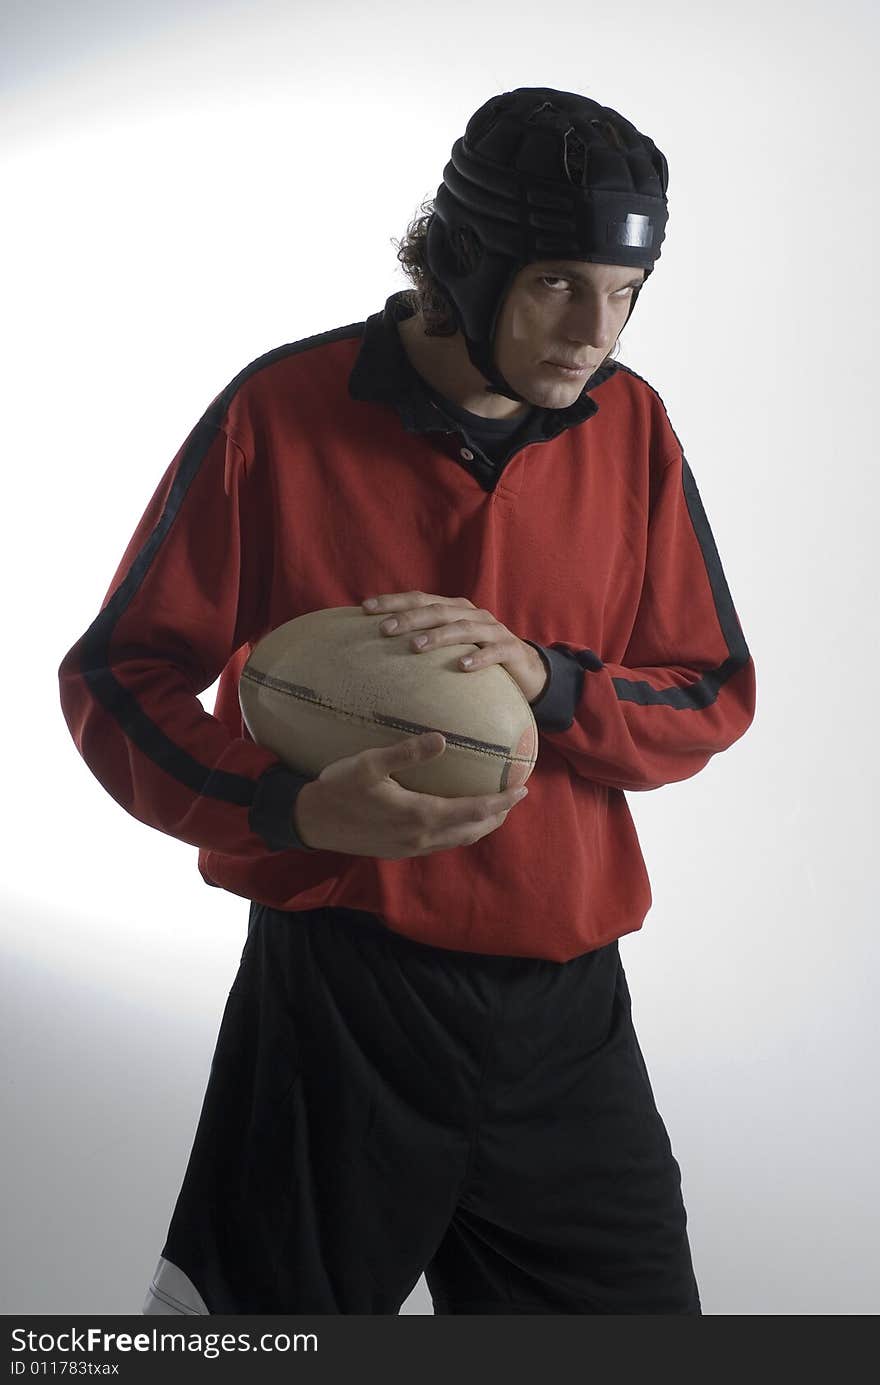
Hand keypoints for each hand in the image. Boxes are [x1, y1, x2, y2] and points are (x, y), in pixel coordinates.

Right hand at [293, 731, 528, 857]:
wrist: (311, 822)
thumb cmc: (339, 788)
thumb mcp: (370, 764)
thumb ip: (407, 752)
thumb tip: (442, 739)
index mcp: (420, 815)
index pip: (475, 810)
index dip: (502, 800)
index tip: (522, 788)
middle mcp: (421, 837)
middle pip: (473, 830)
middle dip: (497, 815)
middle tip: (514, 796)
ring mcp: (410, 848)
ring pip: (458, 840)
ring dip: (480, 826)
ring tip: (494, 808)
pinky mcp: (399, 850)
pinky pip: (441, 844)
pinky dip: (459, 831)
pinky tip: (456, 818)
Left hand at [361, 591, 548, 703]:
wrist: (526, 669)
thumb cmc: (478, 655)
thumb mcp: (450, 644)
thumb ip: (424, 638)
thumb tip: (380, 642)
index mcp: (454, 609)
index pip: (420, 599)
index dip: (393, 601)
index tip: (365, 609)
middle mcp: (472, 614)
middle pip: (437, 611)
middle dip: (409, 618)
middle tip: (384, 629)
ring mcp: (492, 630)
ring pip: (462, 628)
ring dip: (438, 636)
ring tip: (415, 647)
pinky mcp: (510, 650)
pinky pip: (493, 652)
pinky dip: (478, 657)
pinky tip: (462, 666)